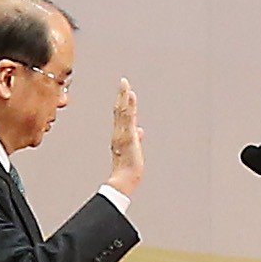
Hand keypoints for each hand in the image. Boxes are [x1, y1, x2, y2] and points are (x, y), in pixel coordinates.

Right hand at [108, 79, 143, 198]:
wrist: (124, 179)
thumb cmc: (128, 169)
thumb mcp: (134, 151)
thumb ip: (136, 139)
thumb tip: (140, 131)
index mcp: (120, 136)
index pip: (121, 116)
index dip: (122, 102)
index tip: (124, 92)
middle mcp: (119, 133)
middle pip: (119, 110)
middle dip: (121, 95)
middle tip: (123, 82)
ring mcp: (123, 133)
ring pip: (122, 111)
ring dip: (124, 96)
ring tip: (125, 84)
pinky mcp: (128, 135)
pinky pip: (127, 117)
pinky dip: (128, 105)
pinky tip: (130, 95)